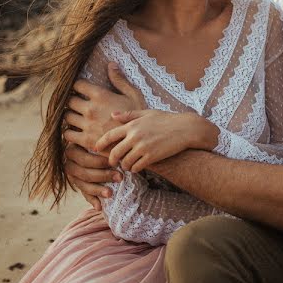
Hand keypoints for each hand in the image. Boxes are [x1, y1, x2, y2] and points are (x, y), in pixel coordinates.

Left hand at [63, 63, 145, 150]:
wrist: (140, 142)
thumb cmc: (137, 118)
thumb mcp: (133, 95)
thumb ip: (119, 80)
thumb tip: (110, 64)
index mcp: (100, 95)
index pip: (78, 84)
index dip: (78, 86)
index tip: (81, 89)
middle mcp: (90, 109)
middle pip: (69, 100)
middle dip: (72, 101)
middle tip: (78, 104)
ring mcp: (87, 125)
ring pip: (67, 117)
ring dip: (70, 116)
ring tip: (76, 117)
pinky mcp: (85, 140)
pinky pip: (68, 134)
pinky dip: (69, 132)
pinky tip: (76, 131)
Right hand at [63, 143, 123, 210]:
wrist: (111, 149)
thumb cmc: (109, 140)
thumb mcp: (108, 138)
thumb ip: (108, 141)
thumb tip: (118, 147)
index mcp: (75, 147)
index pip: (83, 158)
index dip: (98, 162)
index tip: (114, 162)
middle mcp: (70, 161)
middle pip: (83, 172)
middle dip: (102, 175)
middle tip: (120, 177)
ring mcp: (73, 175)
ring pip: (83, 184)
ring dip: (97, 190)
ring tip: (111, 193)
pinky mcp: (79, 185)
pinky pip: (84, 194)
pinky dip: (92, 200)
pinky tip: (100, 207)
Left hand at [94, 110, 218, 172]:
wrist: (185, 128)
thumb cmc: (167, 119)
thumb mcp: (147, 113)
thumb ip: (129, 115)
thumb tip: (113, 115)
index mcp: (132, 125)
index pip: (109, 135)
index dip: (100, 143)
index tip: (96, 149)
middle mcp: (135, 136)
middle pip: (114, 152)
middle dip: (111, 160)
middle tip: (113, 162)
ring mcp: (143, 147)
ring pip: (125, 163)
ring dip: (125, 166)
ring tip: (128, 164)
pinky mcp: (152, 157)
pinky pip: (136, 168)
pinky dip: (135, 169)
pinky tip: (138, 167)